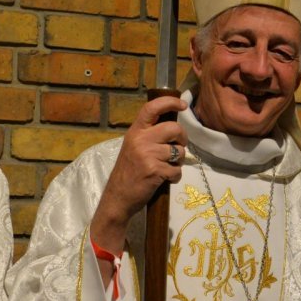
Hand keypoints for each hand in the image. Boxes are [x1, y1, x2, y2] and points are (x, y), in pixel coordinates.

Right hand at [90, 95, 187, 252]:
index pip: (152, 108)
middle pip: (175, 129)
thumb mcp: (133, 147)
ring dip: (178, 162)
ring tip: (166, 167)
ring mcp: (148, 154)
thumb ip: (149, 135)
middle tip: (177, 148)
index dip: (170, 102)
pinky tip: (164, 179)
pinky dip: (174, 177)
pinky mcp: (155, 170)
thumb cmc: (128, 172)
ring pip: (179, 151)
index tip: (182, 104)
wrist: (118, 197)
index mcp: (135, 131)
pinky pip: (177, 170)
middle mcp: (141, 139)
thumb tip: (173, 126)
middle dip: (182, 139)